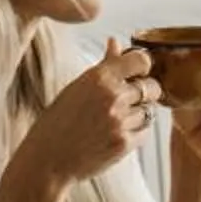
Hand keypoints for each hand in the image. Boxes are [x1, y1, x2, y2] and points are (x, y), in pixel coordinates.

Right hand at [20, 38, 158, 192]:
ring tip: (116, 121)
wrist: (48, 159)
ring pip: (149, 111)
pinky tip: (116, 134)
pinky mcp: (124, 143)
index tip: (139, 73)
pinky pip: (145, 132)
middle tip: (131, 101)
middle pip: (152, 87)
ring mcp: (120, 120)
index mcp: (98, 77)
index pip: (142, 60)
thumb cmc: (58, 122)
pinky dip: (137, 132)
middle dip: (147, 92)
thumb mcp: (76, 87)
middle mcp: (112, 96)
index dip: (144, 66)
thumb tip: (115, 42)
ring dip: (139, 115)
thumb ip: (103, 65)